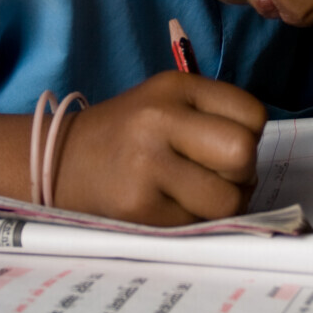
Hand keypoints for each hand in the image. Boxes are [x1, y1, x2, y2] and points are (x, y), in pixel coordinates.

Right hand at [53, 72, 266, 225]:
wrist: (57, 160)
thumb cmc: (126, 135)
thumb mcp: (166, 103)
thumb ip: (214, 117)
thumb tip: (255, 163)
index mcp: (175, 87)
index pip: (253, 115)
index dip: (249, 137)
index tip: (224, 146)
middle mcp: (159, 119)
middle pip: (243, 154)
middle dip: (242, 174)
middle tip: (218, 177)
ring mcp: (147, 164)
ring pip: (227, 199)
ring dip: (222, 206)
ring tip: (196, 196)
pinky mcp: (138, 206)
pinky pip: (197, 225)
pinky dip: (192, 222)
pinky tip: (168, 207)